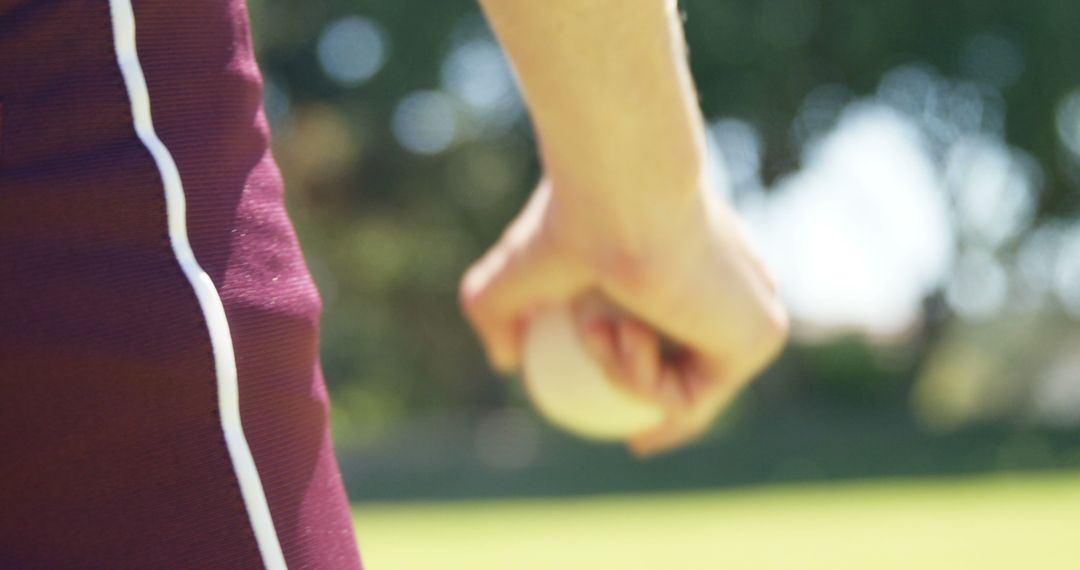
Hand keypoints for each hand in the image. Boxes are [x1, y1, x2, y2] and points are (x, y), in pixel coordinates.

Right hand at [460, 174, 787, 456]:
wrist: (622, 193)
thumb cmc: (570, 219)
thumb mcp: (516, 271)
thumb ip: (501, 314)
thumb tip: (506, 362)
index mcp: (696, 267)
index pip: (684, 336)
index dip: (653, 380)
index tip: (622, 424)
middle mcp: (736, 289)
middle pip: (700, 372)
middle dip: (663, 411)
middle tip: (632, 442)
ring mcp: (755, 311)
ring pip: (686, 386)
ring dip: (620, 375)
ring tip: (595, 327)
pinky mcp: (765, 333)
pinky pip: (694, 393)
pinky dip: (643, 380)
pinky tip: (624, 332)